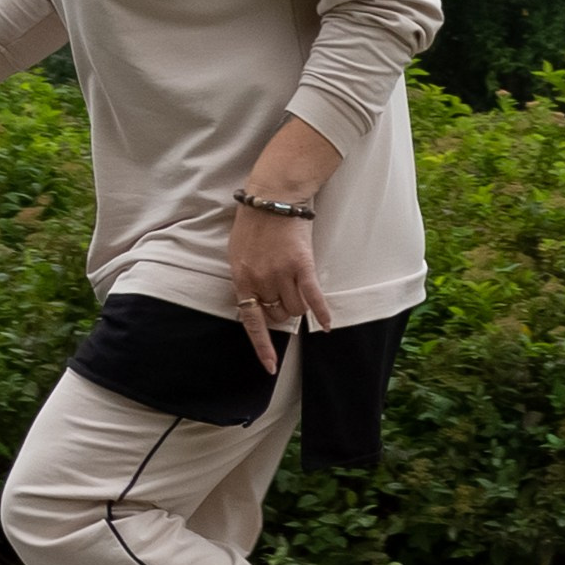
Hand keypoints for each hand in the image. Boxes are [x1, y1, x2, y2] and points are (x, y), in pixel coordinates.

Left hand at [228, 204, 332, 373]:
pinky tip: (327, 325)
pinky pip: (313, 298)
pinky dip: (322, 313)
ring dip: (300, 305)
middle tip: (285, 294)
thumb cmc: (254, 224)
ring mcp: (282, 274)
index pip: (251, 322)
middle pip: (279, 316)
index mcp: (241, 278)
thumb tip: (257, 303)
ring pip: (297, 309)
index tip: (271, 366)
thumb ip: (247, 280)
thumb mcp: (238, 254)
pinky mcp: (302, 266)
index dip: (262, 346)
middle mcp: (261, 280)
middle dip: (283, 311)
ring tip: (297, 285)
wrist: (271, 198)